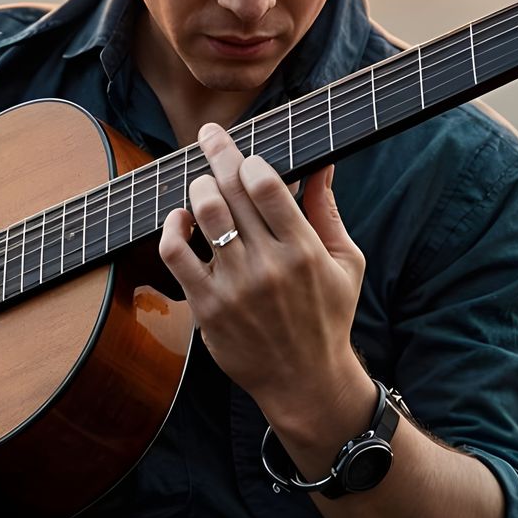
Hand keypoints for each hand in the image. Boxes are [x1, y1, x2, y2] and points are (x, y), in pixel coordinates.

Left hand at [157, 123, 366, 410]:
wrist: (304, 381)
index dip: (248, 160)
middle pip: (232, 192)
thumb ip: (327, 210)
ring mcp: (235, 287)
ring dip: (197, 187)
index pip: (266, 186)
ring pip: (204, 215)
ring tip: (200, 182)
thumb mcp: (345, 263)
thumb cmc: (328, 318)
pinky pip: (176, 254)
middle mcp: (268, 266)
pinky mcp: (207, 306)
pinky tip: (179, 218)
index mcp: (304, 250)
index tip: (243, 151)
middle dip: (217, 154)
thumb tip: (322, 162)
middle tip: (208, 136)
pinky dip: (172, 227)